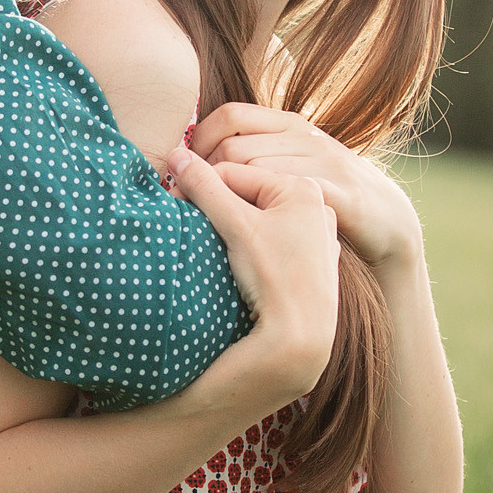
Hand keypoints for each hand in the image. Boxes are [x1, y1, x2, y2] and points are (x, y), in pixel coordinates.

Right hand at [168, 148, 339, 400]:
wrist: (302, 338)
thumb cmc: (273, 277)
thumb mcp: (235, 226)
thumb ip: (205, 187)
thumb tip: (176, 154)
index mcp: (300, 187)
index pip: (233, 173)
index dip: (199, 187)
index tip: (174, 205)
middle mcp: (316, 205)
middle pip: (248, 195)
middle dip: (218, 208)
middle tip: (192, 227)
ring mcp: (318, 236)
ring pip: (261, 220)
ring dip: (235, 228)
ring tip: (217, 248)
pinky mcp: (315, 263)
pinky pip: (276, 243)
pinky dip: (256, 249)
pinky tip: (246, 266)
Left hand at [190, 103, 422, 269]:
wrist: (388, 218)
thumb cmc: (330, 191)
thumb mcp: (295, 159)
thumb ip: (258, 149)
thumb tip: (198, 150)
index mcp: (290, 123)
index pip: (230, 115)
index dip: (199, 140)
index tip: (186, 170)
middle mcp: (305, 136)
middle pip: (234, 148)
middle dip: (205, 175)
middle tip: (187, 202)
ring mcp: (323, 162)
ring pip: (255, 173)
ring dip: (225, 198)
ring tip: (208, 219)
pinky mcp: (338, 192)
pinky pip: (287, 196)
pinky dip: (260, 212)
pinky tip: (249, 229)